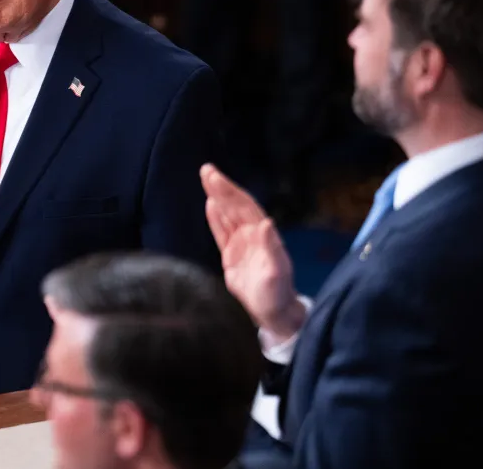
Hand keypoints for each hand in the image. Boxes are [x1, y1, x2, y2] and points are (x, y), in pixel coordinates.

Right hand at [200, 164, 304, 339]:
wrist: (272, 313)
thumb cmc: (276, 293)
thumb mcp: (276, 272)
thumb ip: (272, 247)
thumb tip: (266, 222)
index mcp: (263, 235)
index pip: (244, 206)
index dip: (231, 191)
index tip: (217, 177)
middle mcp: (253, 234)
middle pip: (234, 205)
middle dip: (221, 187)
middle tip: (206, 169)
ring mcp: (241, 244)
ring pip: (227, 214)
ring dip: (217, 196)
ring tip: (205, 178)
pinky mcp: (231, 255)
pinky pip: (221, 231)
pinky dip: (215, 217)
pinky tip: (209, 204)